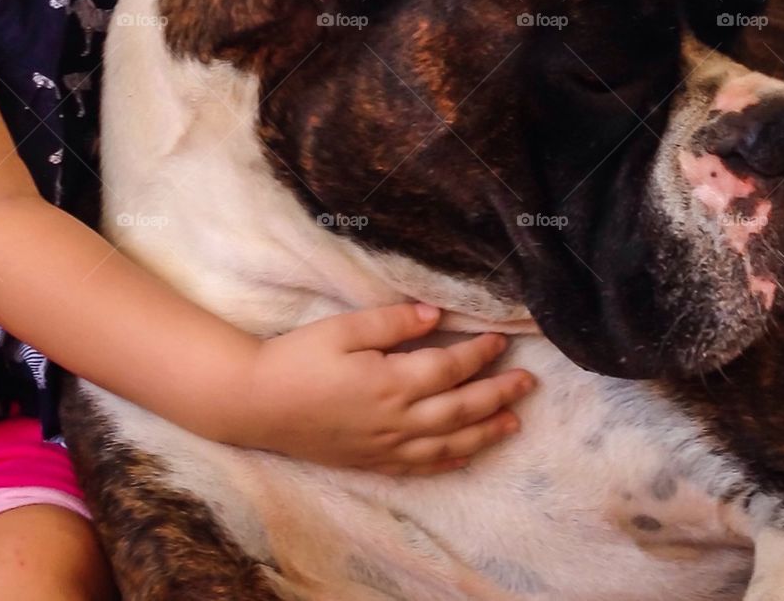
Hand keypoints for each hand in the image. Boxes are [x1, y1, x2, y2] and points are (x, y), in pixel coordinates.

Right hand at [231, 302, 535, 474]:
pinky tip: (465, 454)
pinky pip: (422, 466)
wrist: (255, 403)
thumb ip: (392, 322)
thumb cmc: (297, 358)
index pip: (449, 368)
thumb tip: (436, 317)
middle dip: (497, 394)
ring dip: (485, 431)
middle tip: (528, 383)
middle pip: (460, 409)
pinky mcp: (372, 460)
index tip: (500, 341)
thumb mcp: (343, 328)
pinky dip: (451, 460)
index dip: (478, 354)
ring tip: (513, 422)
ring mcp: (385, 446)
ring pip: (449, 443)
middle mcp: (396, 420)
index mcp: (391, 382)